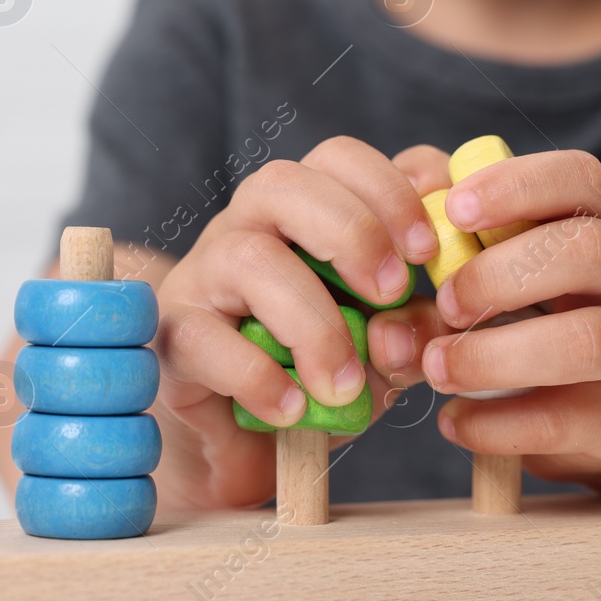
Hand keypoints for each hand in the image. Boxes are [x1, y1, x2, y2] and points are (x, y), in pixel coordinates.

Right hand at [150, 137, 438, 508]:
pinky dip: (256, 376)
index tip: (428, 253)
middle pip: (284, 183)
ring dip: (312, 323)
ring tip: (343, 385)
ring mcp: (203, 276)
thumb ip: (412, 330)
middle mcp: (248, 227)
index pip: (338, 158)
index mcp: (304, 211)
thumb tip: (402, 332)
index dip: (389, 190)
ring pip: (248, 257)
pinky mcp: (173, 335)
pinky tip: (291, 408)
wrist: (248, 442)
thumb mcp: (385, 349)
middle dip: (353, 232)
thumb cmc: (321, 370)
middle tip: (392, 294)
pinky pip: (203, 338)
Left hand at [367, 146, 600, 485]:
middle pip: (591, 251)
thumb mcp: (484, 269)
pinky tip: (452, 420)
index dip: (518, 185)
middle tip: (445, 302)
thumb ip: (431, 261)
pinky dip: (498, 423)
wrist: (597, 402)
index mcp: (596, 219)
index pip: (579, 178)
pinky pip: (567, 419)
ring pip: (588, 341)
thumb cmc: (525, 313)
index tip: (454, 210)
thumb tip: (382, 293)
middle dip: (502, 275)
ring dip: (496, 355)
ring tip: (436, 367)